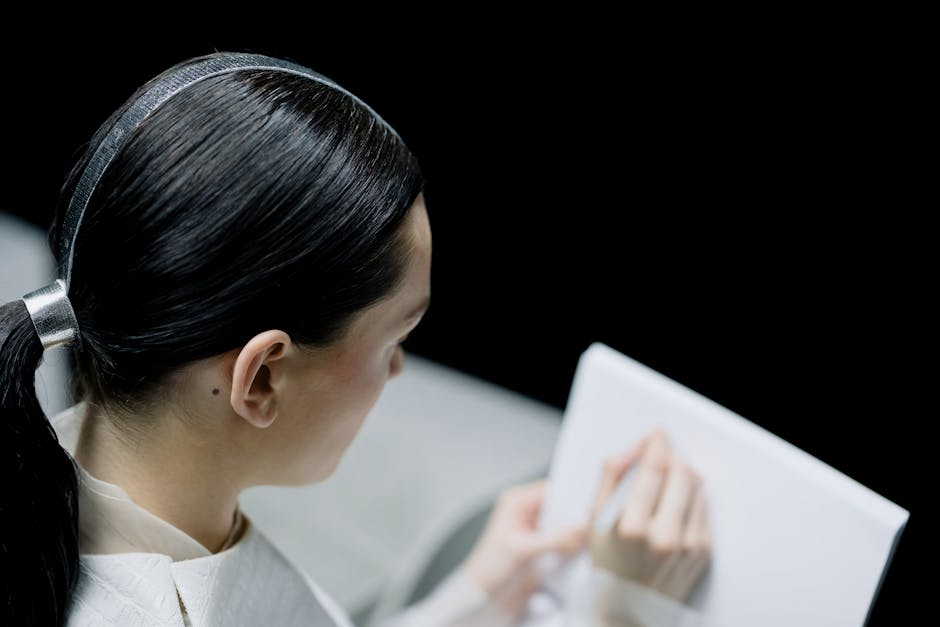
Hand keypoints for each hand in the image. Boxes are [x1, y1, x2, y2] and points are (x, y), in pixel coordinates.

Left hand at [460, 479, 588, 621]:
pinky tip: (586, 551)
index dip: (573, 495)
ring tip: (595, 537)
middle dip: (577, 516)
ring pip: (564, 526)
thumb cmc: (489, 569)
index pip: (552, 490)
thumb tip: (583, 528)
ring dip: (576, 533)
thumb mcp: (522, 551)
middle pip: (561, 508)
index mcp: (517, 502)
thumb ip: (555, 539)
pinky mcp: (542, 550)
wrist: (482, 599)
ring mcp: (535, 531)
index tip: (594, 503)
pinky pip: (564, 543)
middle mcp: (527, 513)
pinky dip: (573, 547)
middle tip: (598, 523)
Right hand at [587, 430, 710, 602]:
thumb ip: (611, 478)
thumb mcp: (595, 520)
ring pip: (698, 485)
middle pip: (682, 472)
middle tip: (660, 453)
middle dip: (672, 456)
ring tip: (666, 479)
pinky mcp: (704, 550)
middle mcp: (665, 537)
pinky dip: (691, 496)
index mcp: (633, 527)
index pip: (654, 469)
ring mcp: (689, 545)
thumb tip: (633, 448)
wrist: (630, 609)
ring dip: (683, 473)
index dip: (657, 444)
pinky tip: (674, 502)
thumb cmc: (609, 563)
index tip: (656, 435)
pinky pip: (704, 506)